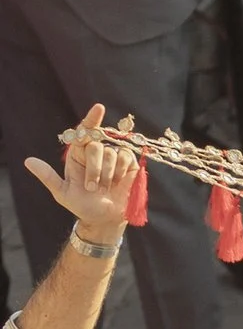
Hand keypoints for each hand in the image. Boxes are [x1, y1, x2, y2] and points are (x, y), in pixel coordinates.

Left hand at [27, 105, 140, 241]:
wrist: (103, 219)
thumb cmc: (82, 205)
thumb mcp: (62, 192)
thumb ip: (47, 176)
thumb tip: (28, 161)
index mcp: (79, 154)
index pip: (84, 131)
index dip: (92, 118)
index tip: (99, 108)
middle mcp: (96, 152)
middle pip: (96, 145)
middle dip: (94, 168)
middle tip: (92, 188)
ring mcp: (113, 156)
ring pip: (110, 153)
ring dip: (106, 174)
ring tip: (104, 188)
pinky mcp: (129, 163)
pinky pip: (125, 157)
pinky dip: (119, 171)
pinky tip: (116, 183)